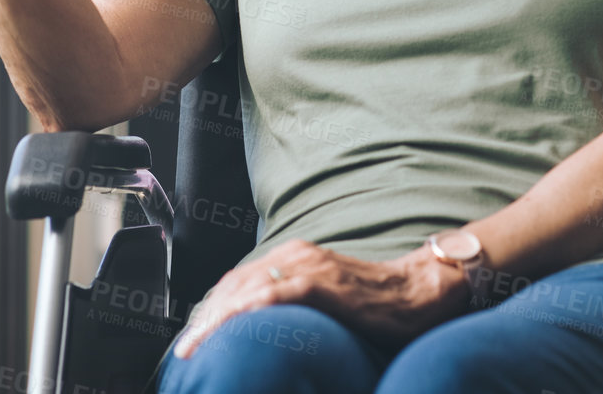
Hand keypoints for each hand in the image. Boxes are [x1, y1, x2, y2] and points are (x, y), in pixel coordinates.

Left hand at [170, 240, 465, 359]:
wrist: (417, 292)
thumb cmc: (376, 303)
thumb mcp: (326, 298)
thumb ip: (297, 301)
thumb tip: (269, 327)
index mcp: (294, 254)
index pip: (238, 279)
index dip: (211, 307)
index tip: (194, 334)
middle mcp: (295, 253)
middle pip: (233, 283)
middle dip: (204, 316)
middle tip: (185, 348)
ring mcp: (307, 265)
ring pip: (244, 288)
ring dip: (213, 319)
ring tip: (193, 347)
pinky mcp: (319, 283)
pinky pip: (270, 295)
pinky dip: (242, 311)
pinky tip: (224, 328)